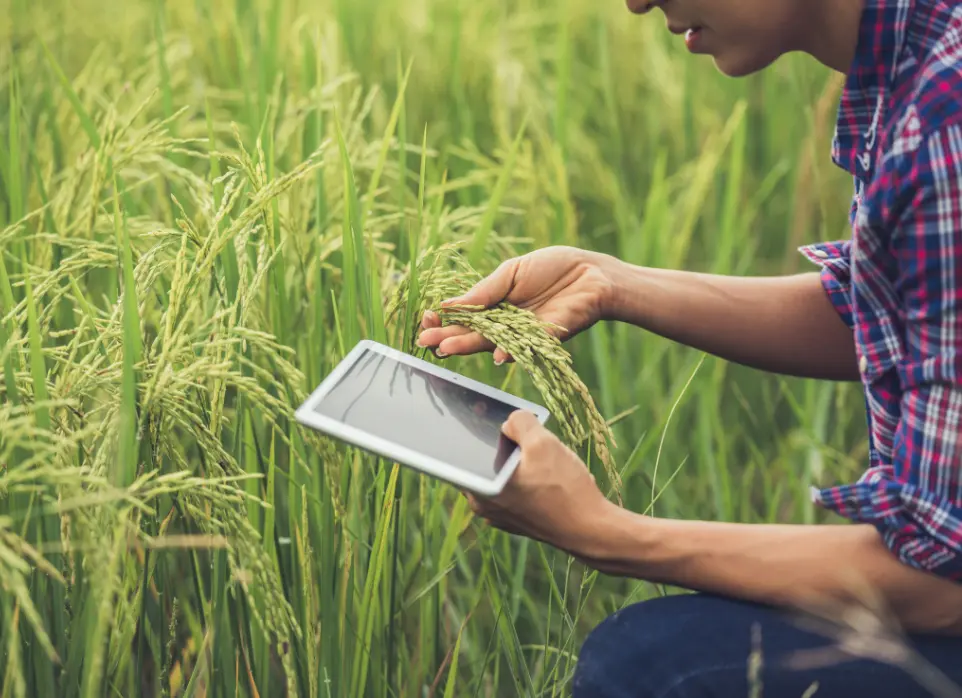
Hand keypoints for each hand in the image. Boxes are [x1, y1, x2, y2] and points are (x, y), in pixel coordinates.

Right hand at [417, 246, 616, 363]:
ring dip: (469, 346)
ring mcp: (523, 335)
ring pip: (492, 343)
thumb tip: (448, 304)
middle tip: (425, 340)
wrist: (592, 273)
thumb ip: (484, 290)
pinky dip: (512, 351)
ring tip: (446, 347)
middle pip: (471, 334)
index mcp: (494, 305)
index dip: (444, 319)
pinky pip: (526, 347)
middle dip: (447, 337)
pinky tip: (497, 354)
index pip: (463, 317)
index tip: (427, 318)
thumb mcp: (512, 272)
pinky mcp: (545, 340)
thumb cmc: (553, 268)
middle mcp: (505, 324)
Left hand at [465, 411, 614, 558]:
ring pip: (504, 474)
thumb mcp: (543, 442)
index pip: (463, 450)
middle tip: (524, 433)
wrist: (591, 529)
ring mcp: (500, 515)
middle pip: (486, 460)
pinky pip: (516, 489)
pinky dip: (528, 478)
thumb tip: (509, 421)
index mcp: (479, 487)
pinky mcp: (518, 520)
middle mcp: (483, 505)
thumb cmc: (564, 489)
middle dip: (504, 444)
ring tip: (544, 457)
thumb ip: (519, 422)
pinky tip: (550, 474)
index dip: (474, 427)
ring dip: (520, 461)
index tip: (484, 412)